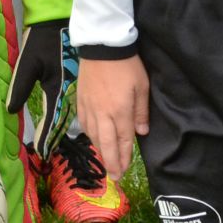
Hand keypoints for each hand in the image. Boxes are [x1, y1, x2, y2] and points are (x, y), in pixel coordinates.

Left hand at [8, 19, 71, 150]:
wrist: (61, 21)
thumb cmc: (43, 41)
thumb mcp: (28, 63)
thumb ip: (20, 87)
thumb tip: (11, 110)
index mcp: (56, 90)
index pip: (51, 120)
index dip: (46, 137)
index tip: (42, 152)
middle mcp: (69, 93)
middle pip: (65, 122)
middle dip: (59, 138)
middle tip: (52, 154)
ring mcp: (77, 88)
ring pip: (75, 116)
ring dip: (71, 132)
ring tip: (67, 147)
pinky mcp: (79, 83)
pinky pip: (81, 107)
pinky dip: (78, 119)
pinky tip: (83, 128)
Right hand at [74, 56, 149, 182]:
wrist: (102, 45)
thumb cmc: (127, 66)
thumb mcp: (142, 87)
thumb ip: (141, 112)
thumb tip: (141, 133)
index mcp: (120, 111)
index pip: (122, 140)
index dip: (123, 157)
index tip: (123, 172)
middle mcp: (103, 113)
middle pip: (105, 143)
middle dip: (110, 162)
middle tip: (113, 177)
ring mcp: (89, 107)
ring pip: (93, 135)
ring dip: (99, 150)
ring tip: (105, 162)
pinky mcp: (81, 99)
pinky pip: (83, 122)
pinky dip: (89, 135)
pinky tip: (92, 139)